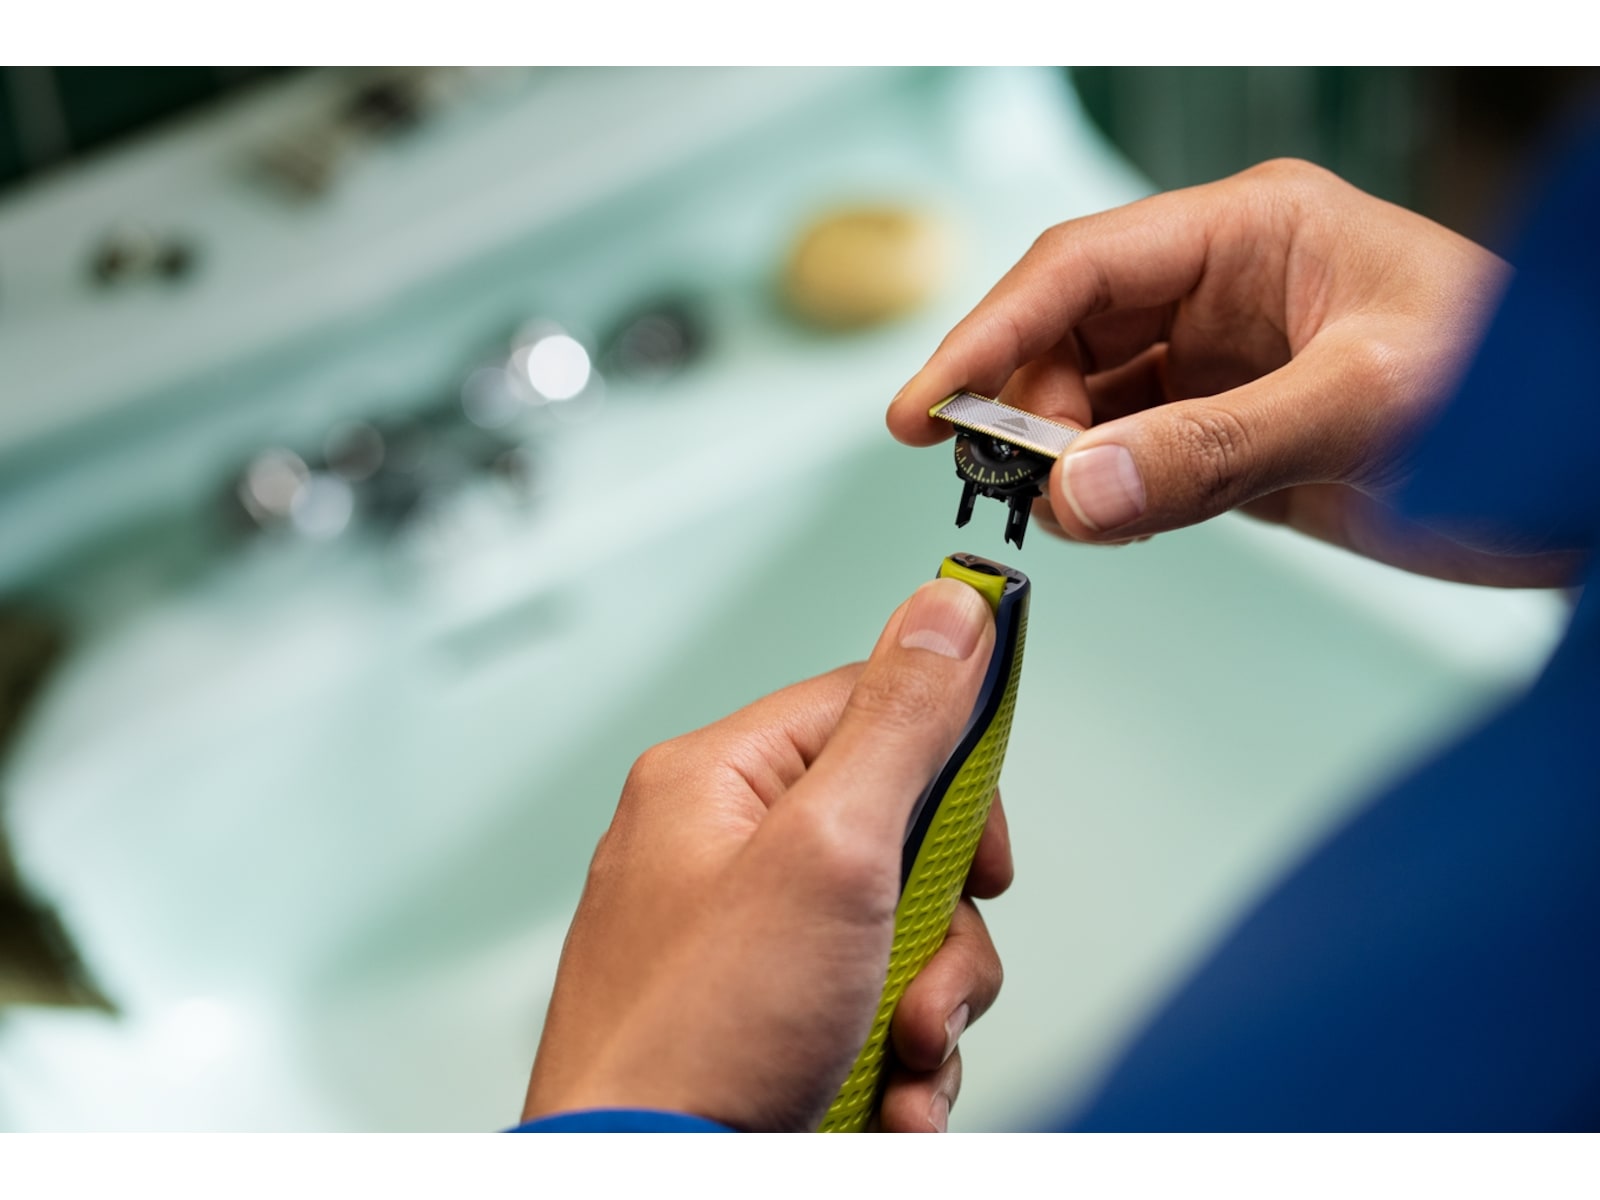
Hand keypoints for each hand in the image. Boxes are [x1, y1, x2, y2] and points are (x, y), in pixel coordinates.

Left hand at [523, 578, 1008, 1131]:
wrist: (647, 1193)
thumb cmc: (695, 1035)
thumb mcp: (826, 852)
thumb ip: (900, 725)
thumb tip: (948, 606)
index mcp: (719, 781)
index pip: (869, 707)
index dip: (947, 765)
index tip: (986, 836)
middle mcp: (729, 853)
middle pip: (902, 834)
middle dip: (941, 924)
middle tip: (920, 975)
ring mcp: (751, 944)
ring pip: (906, 934)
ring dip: (929, 1008)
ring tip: (893, 1059)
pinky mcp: (775, 1021)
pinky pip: (878, 1010)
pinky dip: (899, 1064)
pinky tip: (877, 1103)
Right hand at [889, 158, 1580, 586]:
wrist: (1589, 484)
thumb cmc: (1524, 404)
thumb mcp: (1365, 412)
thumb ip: (1211, 453)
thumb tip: (1069, 494)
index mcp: (1256, 230)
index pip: (1082, 268)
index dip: (988, 334)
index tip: (923, 410)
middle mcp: (1228, 286)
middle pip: (1069, 331)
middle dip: (1018, 403)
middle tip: (991, 479)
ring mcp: (1227, 362)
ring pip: (1092, 398)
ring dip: (1055, 455)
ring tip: (1047, 509)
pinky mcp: (1235, 432)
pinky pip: (1134, 455)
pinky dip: (1101, 491)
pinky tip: (1096, 519)